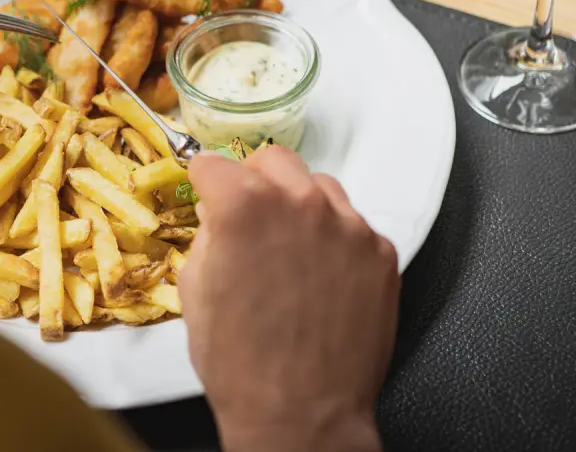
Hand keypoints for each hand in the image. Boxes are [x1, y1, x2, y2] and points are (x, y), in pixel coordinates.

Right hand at [179, 147, 399, 451]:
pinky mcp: (380, 252)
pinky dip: (334, 240)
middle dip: (254, 181)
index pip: (215, 163)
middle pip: (274, 160)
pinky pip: (353, 225)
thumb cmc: (240, 364)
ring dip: (299, 205)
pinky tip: (320, 277)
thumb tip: (218, 215)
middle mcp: (301, 204)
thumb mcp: (195, 290)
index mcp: (244, 207)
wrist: (301, 415)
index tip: (206, 192)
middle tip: (248, 216)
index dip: (204, 182)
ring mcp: (348, 226)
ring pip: (319, 187)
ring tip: (290, 250)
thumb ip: (208, 235)